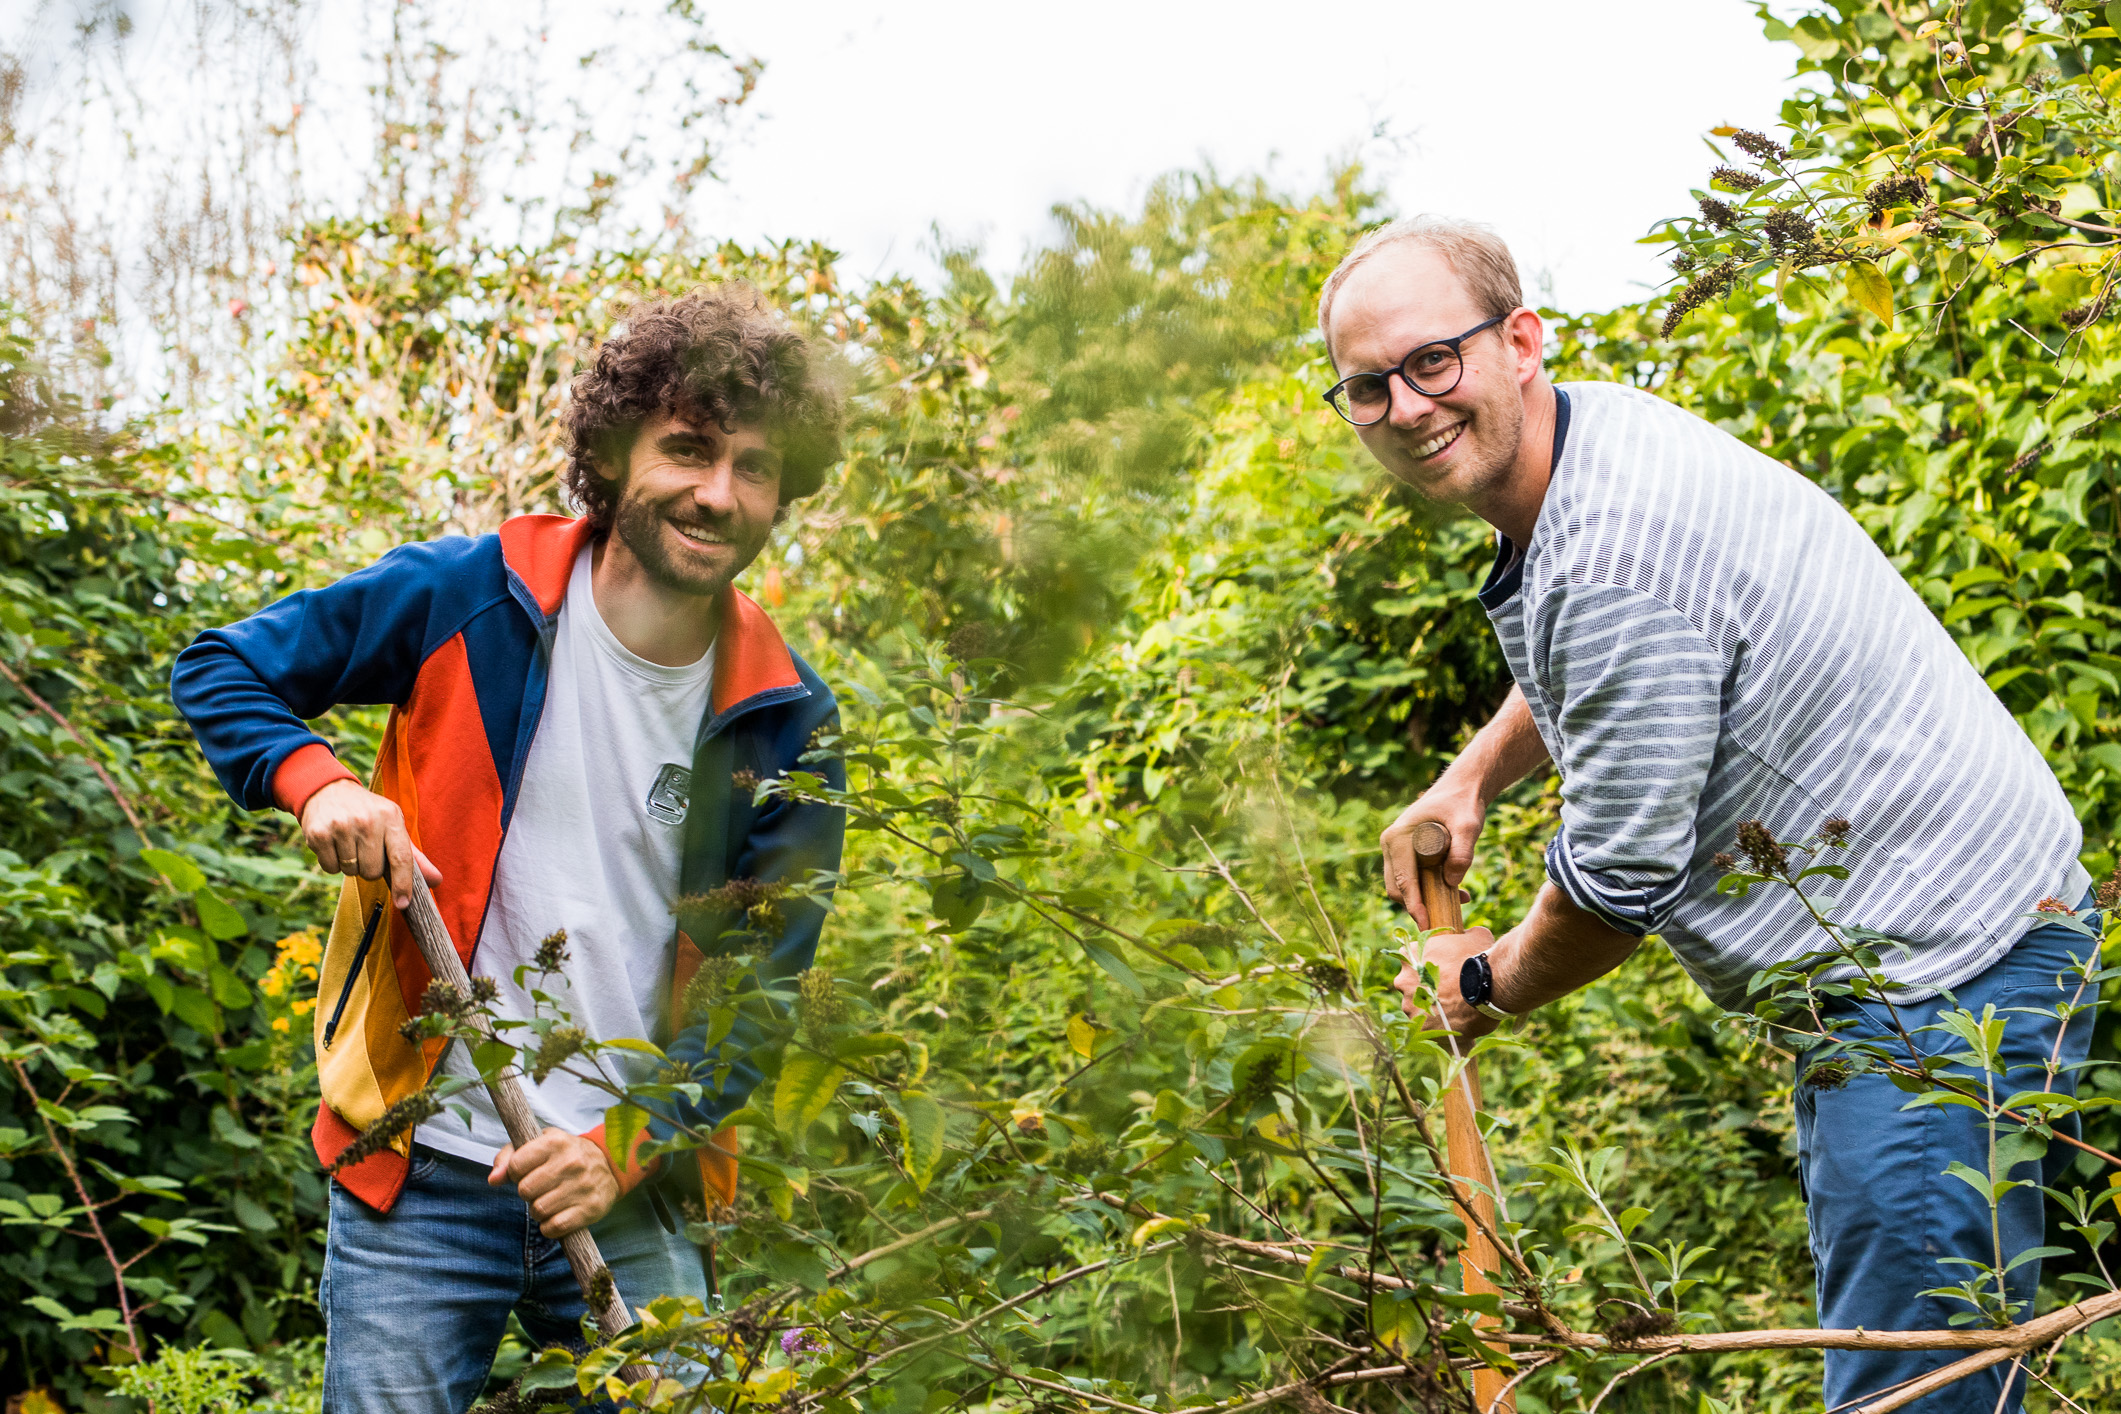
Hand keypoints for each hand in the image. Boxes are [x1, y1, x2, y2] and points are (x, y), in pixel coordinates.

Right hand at [299, 779, 441, 910]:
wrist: (328, 790)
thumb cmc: (368, 813)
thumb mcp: (393, 825)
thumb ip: (414, 856)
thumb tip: (436, 880)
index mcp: (391, 817)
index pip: (401, 858)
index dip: (403, 884)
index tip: (404, 903)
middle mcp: (367, 821)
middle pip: (372, 872)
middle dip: (369, 868)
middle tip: (365, 849)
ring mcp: (341, 826)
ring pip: (351, 872)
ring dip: (350, 865)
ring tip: (349, 843)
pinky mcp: (318, 834)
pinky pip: (330, 869)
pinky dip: (332, 863)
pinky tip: (334, 843)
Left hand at [489, 1128, 619, 1236]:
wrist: (610, 1166)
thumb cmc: (565, 1155)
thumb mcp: (539, 1144)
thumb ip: (509, 1157)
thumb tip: (493, 1180)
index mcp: (556, 1142)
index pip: (516, 1165)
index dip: (517, 1172)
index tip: (529, 1171)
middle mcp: (571, 1162)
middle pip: (525, 1190)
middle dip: (528, 1193)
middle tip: (540, 1188)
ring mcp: (583, 1186)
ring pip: (538, 1210)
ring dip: (539, 1211)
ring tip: (551, 1200)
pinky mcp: (591, 1208)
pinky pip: (554, 1227)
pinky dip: (550, 1227)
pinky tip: (558, 1216)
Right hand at [1380, 778, 1485, 926]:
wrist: (1460, 790)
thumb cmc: (1463, 804)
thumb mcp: (1469, 826)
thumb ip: (1462, 852)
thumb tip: (1452, 883)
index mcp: (1398, 838)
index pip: (1402, 880)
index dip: (1414, 905)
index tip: (1426, 924)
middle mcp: (1390, 844)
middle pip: (1396, 887)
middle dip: (1417, 906)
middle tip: (1442, 921)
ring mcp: (1394, 848)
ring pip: (1401, 885)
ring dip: (1423, 899)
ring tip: (1457, 901)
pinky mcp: (1403, 853)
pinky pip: (1409, 878)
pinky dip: (1426, 890)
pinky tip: (1455, 891)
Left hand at [1393, 926, 1498, 1038]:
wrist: (1488, 987)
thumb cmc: (1479, 959)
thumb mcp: (1475, 936)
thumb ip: (1464, 934)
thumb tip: (1467, 933)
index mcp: (1410, 955)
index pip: (1410, 958)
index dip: (1425, 965)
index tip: (1440, 970)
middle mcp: (1402, 979)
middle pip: (1410, 985)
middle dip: (1426, 989)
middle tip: (1447, 992)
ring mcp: (1409, 1004)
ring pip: (1417, 1007)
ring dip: (1431, 1008)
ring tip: (1453, 1010)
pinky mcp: (1419, 1025)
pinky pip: (1426, 1027)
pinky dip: (1437, 1026)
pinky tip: (1453, 1023)